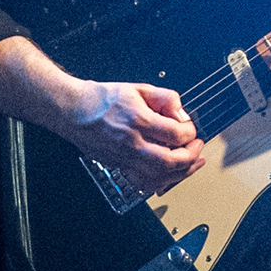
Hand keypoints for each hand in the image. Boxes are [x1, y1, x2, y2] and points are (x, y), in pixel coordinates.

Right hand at [69, 80, 204, 194]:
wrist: (74, 111)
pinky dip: (160, 182)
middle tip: (197, 149)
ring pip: (159, 176)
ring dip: (180, 173)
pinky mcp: (118, 166)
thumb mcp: (137, 88)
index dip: (190, 132)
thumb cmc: (101, 99)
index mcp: (138, 120)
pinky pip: (144, 182)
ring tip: (190, 165)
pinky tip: (169, 175)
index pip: (176, 134)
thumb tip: (181, 112)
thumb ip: (164, 98)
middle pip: (170, 161)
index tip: (190, 129)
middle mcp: (132, 142)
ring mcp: (124, 158)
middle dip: (190, 157)